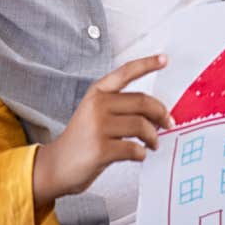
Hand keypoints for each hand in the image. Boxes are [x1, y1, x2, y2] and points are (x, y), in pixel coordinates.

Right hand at [32, 54, 171, 202]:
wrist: (57, 165)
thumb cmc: (81, 140)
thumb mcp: (93, 113)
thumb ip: (119, 107)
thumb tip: (156, 114)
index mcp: (97, 93)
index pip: (125, 72)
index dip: (147, 64)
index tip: (164, 59)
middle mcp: (97, 105)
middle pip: (142, 102)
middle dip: (161, 113)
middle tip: (167, 123)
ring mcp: (98, 127)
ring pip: (142, 126)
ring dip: (153, 137)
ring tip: (153, 144)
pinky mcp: (101, 149)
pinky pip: (134, 148)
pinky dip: (142, 153)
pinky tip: (138, 155)